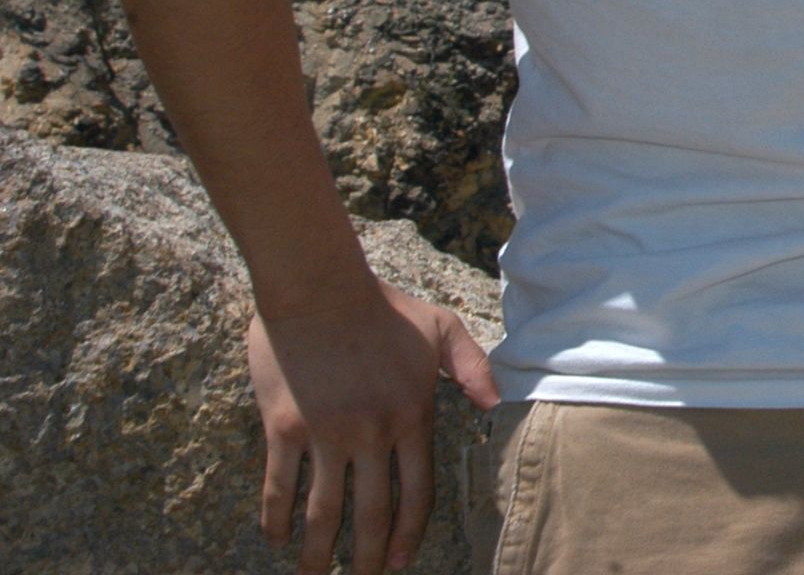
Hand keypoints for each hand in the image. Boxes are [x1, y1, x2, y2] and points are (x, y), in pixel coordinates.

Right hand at [247, 276, 498, 573]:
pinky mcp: (283, 427)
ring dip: (318, 551)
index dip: (408, 533)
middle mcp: (372, 434)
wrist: (319, 287)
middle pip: (372, 512)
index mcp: (411, 416)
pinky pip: (280, 485)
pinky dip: (276, 518)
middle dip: (367, 557)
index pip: (417, 491)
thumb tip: (496, 407)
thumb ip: (472, 369)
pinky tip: (275, 538)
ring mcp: (326, 433)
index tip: (400, 563)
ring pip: (324, 510)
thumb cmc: (383, 308)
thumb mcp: (442, 328)